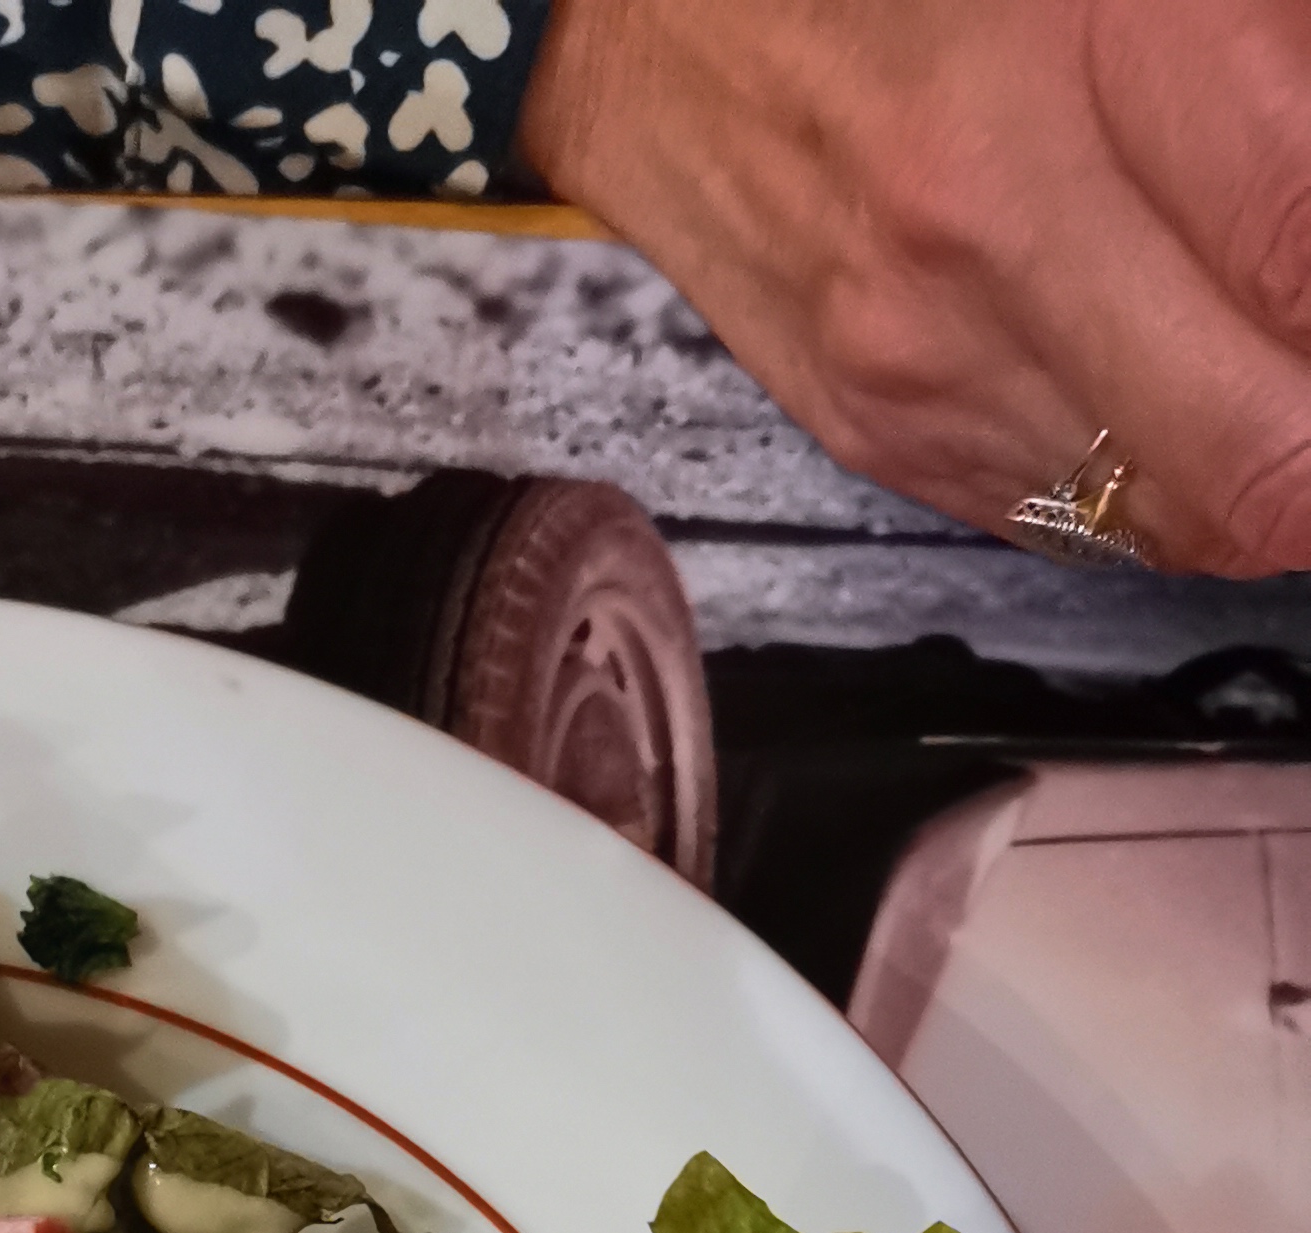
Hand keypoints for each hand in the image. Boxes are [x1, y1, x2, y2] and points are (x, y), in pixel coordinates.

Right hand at [519, 0, 1310, 576]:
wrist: (653, 24)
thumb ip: (1258, 66)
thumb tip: (1307, 228)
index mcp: (1082, 52)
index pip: (1308, 257)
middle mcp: (992, 235)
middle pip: (1266, 460)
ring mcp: (928, 363)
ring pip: (1185, 515)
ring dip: (1265, 465)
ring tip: (1270, 385)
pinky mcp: (885, 436)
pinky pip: (1078, 518)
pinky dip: (1161, 477)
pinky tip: (1177, 393)